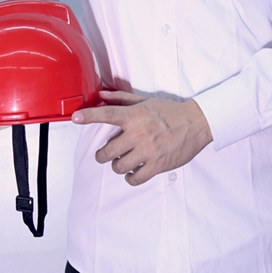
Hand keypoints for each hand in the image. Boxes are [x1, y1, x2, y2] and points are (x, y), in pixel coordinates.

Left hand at [72, 90, 212, 185]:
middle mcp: (138, 134)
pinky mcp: (158, 165)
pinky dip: (130, 178)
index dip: (88, 116)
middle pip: (107, 152)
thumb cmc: (170, 111)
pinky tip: (132, 172)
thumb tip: (101, 95)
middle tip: (105, 154)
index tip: (75, 118)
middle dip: (102, 155)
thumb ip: (122, 99)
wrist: (196, 124)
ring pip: (118, 167)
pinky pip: (135, 178)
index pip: (106, 114)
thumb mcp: (146, 101)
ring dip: (117, 166)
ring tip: (122, 162)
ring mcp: (148, 151)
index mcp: (134, 116)